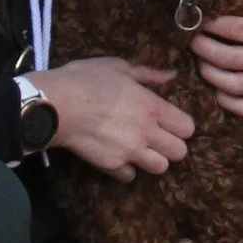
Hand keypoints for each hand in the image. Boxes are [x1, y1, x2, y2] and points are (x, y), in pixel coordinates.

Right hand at [43, 57, 195, 178]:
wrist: (55, 105)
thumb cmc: (85, 80)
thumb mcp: (118, 67)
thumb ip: (149, 74)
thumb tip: (172, 75)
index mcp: (151, 106)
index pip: (187, 128)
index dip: (182, 126)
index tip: (171, 122)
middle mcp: (146, 132)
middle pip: (180, 153)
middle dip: (172, 146)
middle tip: (158, 138)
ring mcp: (130, 152)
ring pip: (160, 168)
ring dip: (153, 160)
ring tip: (141, 149)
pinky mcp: (111, 166)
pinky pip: (130, 175)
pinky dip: (126, 169)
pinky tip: (118, 156)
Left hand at [192, 0, 242, 118]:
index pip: (238, 30)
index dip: (213, 24)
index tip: (199, 18)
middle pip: (232, 59)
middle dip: (205, 49)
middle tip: (192, 40)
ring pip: (235, 86)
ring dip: (210, 74)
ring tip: (199, 60)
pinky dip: (225, 100)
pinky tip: (214, 84)